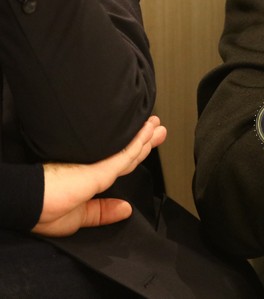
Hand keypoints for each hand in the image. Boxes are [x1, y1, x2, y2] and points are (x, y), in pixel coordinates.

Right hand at [32, 115, 166, 236]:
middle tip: (158, 127)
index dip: (135, 153)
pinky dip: (138, 145)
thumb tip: (126, 210)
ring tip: (156, 125)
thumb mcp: (79, 217)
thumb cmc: (43, 212)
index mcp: (90, 179)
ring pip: (128, 151)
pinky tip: (147, 134)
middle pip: (127, 154)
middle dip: (146, 140)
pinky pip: (124, 156)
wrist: (26, 204)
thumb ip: (102, 212)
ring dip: (145, 137)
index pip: (119, 165)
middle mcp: (94, 169)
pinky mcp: (96, 170)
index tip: (148, 142)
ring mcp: (95, 166)